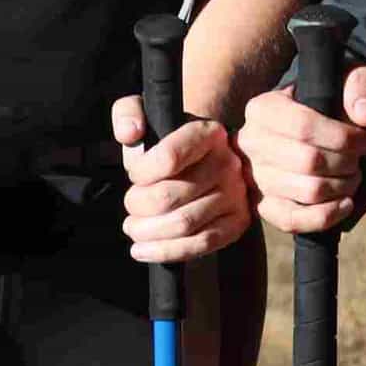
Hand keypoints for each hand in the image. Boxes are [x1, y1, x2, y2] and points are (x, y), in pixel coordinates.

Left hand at [113, 98, 254, 263]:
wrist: (203, 158)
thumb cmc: (168, 139)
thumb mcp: (145, 114)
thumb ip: (128, 113)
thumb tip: (130, 134)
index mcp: (208, 133)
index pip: (170, 156)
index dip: (141, 172)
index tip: (134, 175)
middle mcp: (228, 163)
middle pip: (170, 196)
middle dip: (138, 206)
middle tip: (130, 205)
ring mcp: (236, 195)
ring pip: (183, 224)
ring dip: (147, 232)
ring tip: (132, 228)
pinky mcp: (237, 222)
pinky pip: (201, 245)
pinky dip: (166, 252)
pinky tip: (142, 250)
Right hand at [241, 68, 365, 237]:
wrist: (301, 129)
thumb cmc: (324, 104)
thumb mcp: (341, 79)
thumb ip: (359, 84)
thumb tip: (365, 117)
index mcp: (262, 108)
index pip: (304, 126)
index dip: (344, 138)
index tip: (365, 141)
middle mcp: (250, 143)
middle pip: (308, 162)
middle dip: (346, 163)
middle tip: (359, 160)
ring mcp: (254, 177)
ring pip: (307, 192)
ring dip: (342, 187)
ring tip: (353, 176)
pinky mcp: (262, 206)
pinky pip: (292, 221)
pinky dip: (326, 216)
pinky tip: (345, 203)